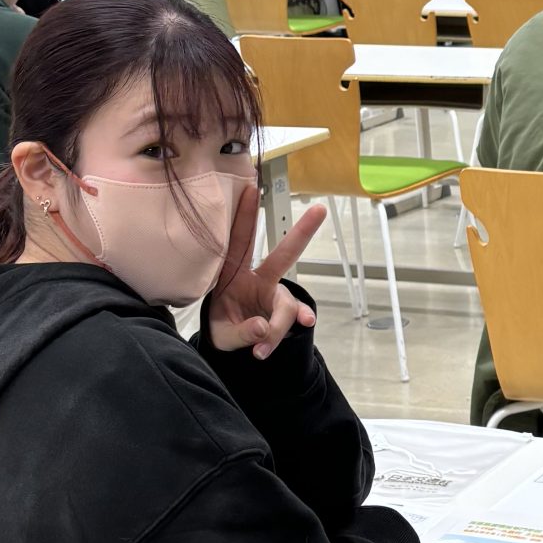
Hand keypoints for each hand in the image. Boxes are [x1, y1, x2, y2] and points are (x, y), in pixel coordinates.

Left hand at [207, 186, 326, 358]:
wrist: (234, 345)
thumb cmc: (223, 328)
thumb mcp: (222, 334)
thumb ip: (241, 332)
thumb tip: (264, 328)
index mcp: (234, 274)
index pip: (240, 242)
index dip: (246, 217)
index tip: (252, 190)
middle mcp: (259, 280)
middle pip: (284, 255)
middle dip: (301, 232)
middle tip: (320, 211)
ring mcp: (275, 295)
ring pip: (286, 305)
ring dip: (278, 327)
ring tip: (260, 351)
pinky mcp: (285, 311)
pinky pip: (293, 318)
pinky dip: (290, 329)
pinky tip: (296, 331)